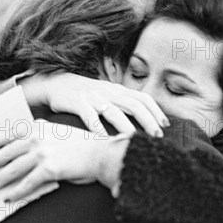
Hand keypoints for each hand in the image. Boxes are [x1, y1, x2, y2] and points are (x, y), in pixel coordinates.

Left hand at [0, 120, 129, 201]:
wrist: (102, 153)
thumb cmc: (85, 146)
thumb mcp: (61, 131)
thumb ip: (45, 133)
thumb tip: (30, 145)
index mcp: (40, 128)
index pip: (13, 133)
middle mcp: (38, 138)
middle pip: (9, 152)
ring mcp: (42, 153)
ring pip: (14, 168)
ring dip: (0, 178)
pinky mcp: (48, 169)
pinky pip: (27, 184)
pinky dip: (16, 192)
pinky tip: (8, 198)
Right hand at [19, 72, 167, 136]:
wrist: (55, 83)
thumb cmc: (85, 95)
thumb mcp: (107, 96)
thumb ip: (123, 105)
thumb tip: (143, 122)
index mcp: (118, 90)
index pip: (143, 98)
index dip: (156, 111)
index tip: (166, 126)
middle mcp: (109, 92)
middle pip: (134, 105)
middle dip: (148, 120)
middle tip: (157, 136)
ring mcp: (93, 97)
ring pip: (114, 111)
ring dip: (125, 125)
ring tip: (134, 139)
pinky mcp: (76, 102)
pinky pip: (88, 115)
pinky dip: (96, 126)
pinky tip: (102, 138)